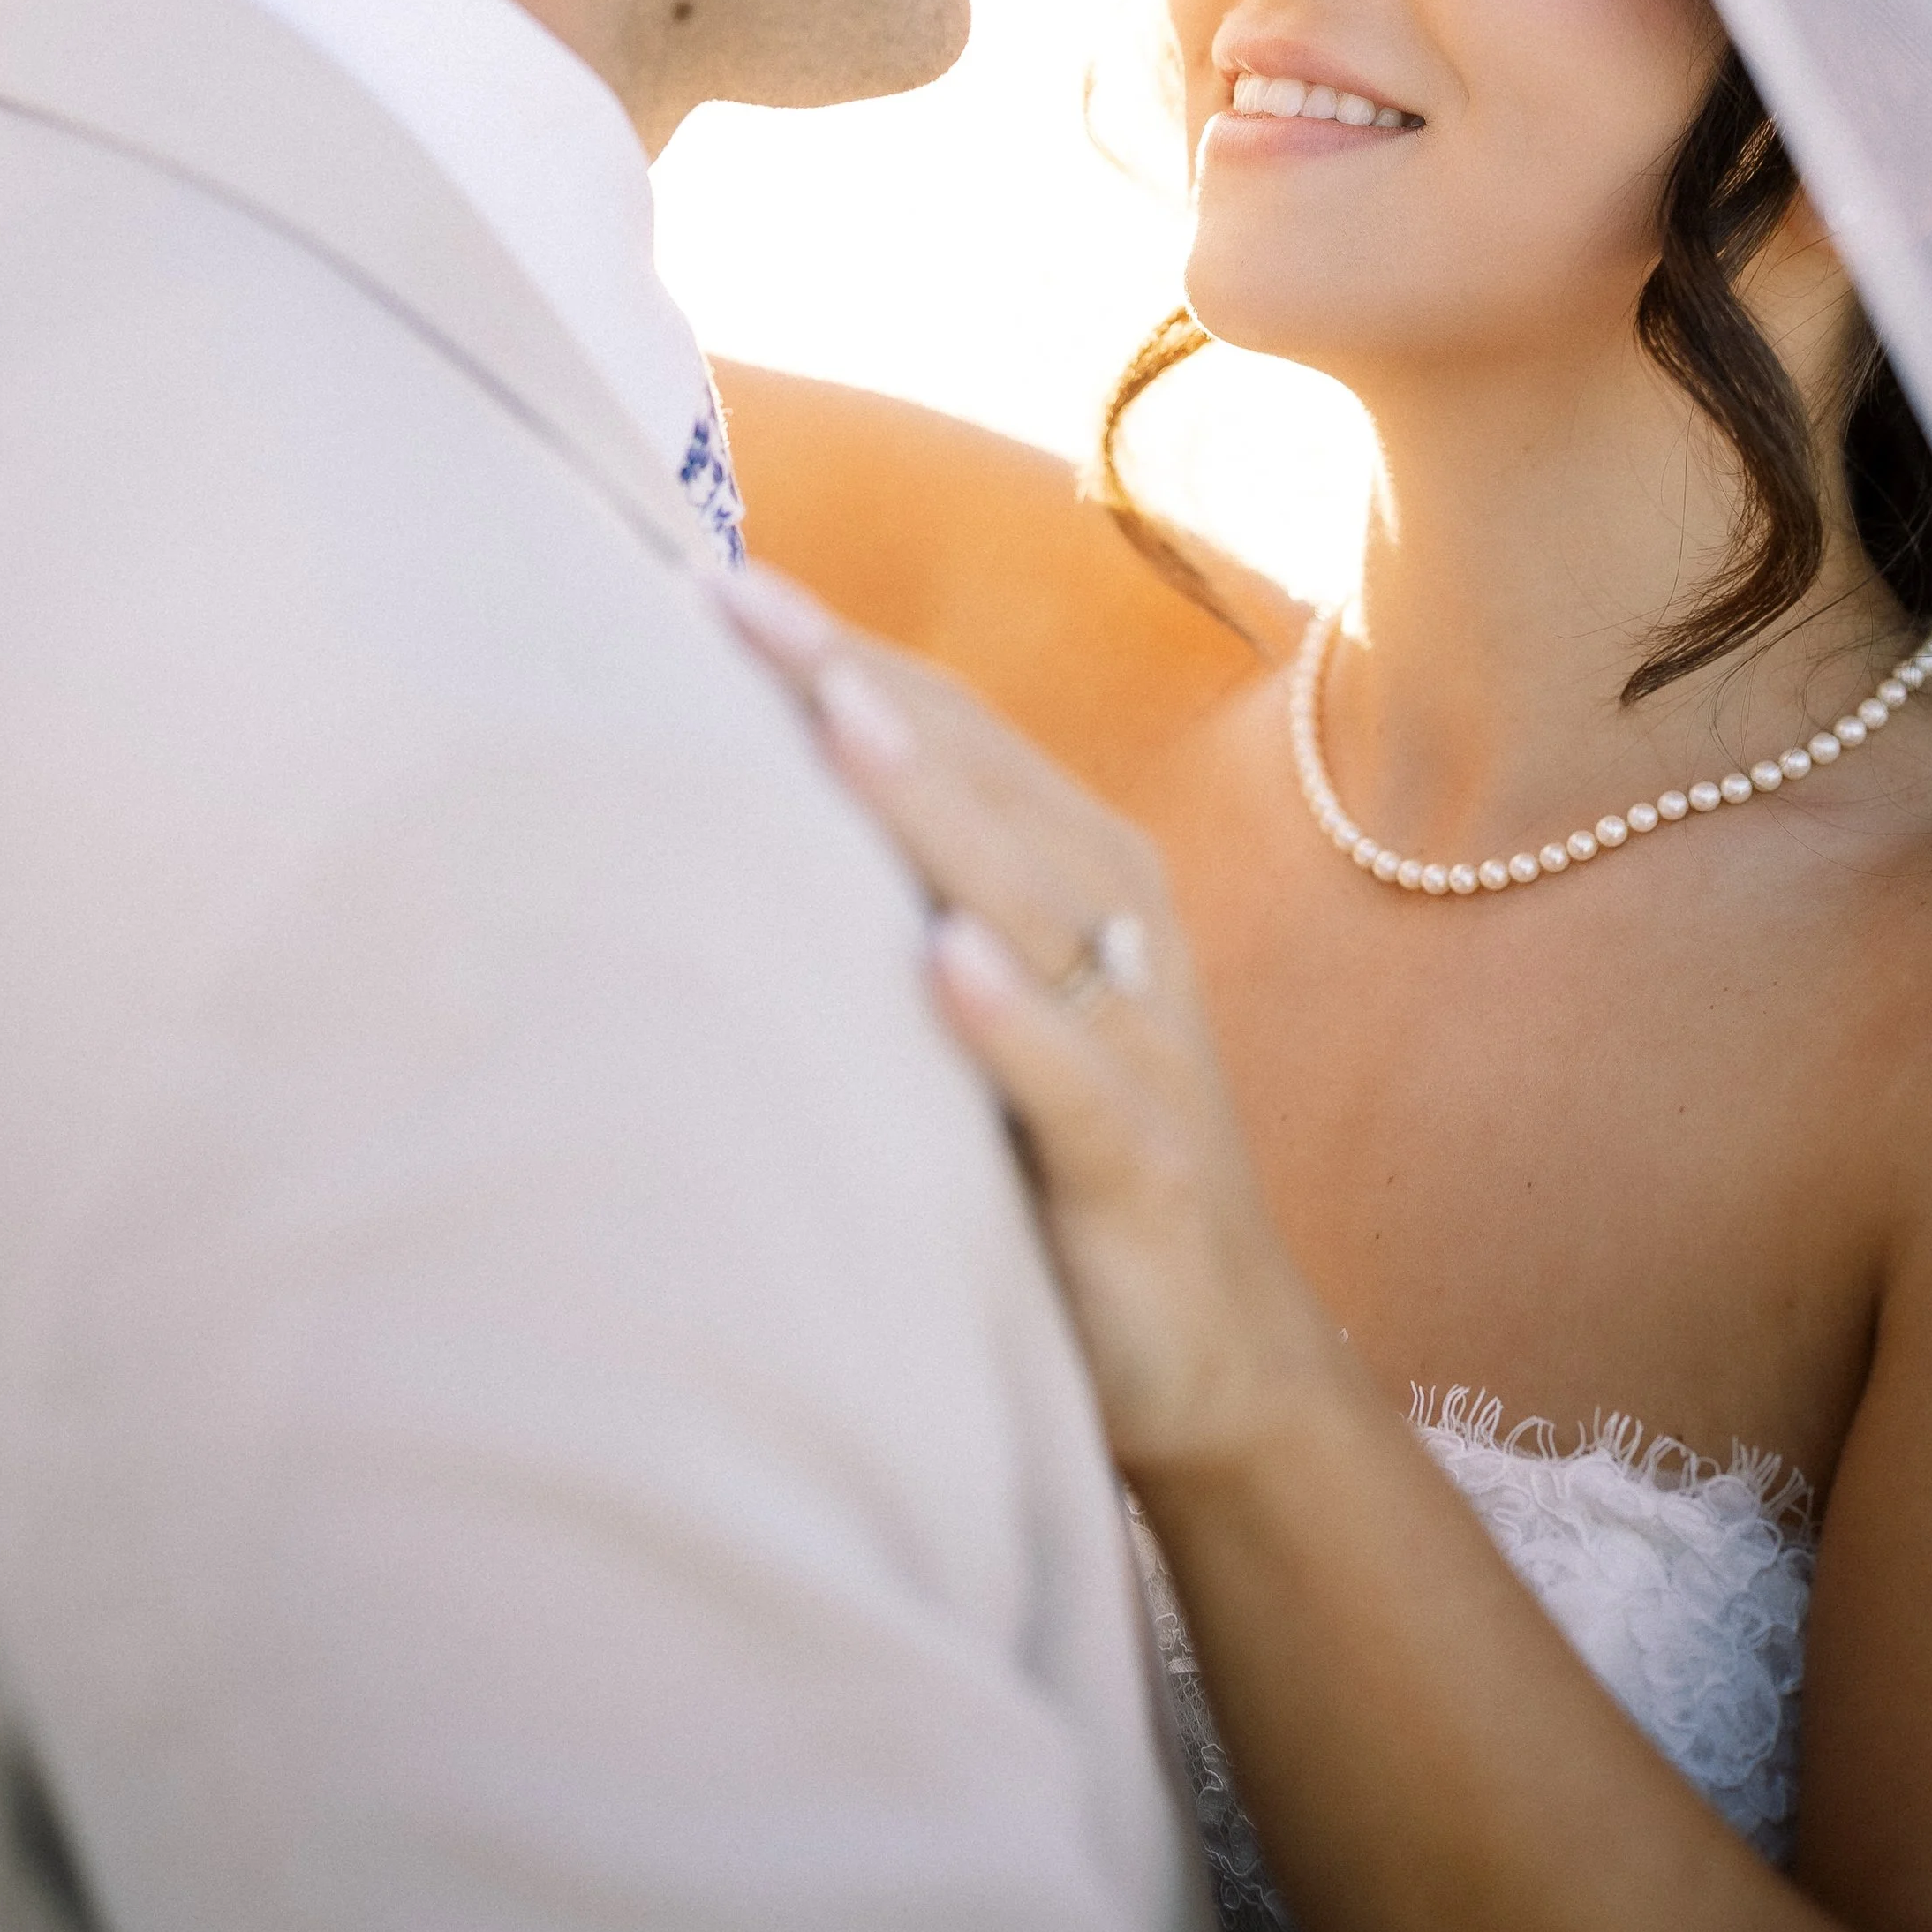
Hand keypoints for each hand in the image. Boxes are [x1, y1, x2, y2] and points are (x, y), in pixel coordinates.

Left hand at [722, 565, 1339, 1481]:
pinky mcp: (1141, 1170)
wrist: (1218, 1356)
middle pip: (982, 777)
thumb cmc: (1058, 1157)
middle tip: (732, 595)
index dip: (840, 649)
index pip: (952, 731)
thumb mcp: (986, 1003)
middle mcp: (1117, 931)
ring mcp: (1137, 1045)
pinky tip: (944, 964)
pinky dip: (1013, 1020)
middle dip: (856, 680)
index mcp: (1078, 874)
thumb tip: (733, 796)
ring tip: (828, 713)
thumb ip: (906, 900)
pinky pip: (1076, 1082)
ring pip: (1028, 898)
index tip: (713, 575)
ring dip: (930, 803)